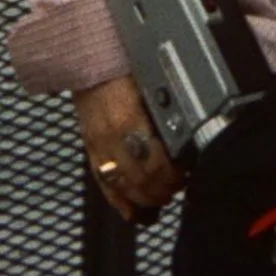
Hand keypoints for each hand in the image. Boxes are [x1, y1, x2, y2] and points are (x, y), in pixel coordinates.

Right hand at [73, 72, 183, 220]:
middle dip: (163, 190)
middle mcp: (111, 139)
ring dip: (145, 198)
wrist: (91, 62)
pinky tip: (133, 213)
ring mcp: (97, 147)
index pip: (155, 163)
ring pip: (122, 188)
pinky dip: (119, 202)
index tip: (185, 174)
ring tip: (161, 196)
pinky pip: (103, 184)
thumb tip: (185, 140)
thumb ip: (163, 116)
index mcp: (129, 121)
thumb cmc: (125, 71)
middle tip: (178, 187)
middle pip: (140, 181)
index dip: (172, 176)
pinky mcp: (89, 151)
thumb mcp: (150, 89)